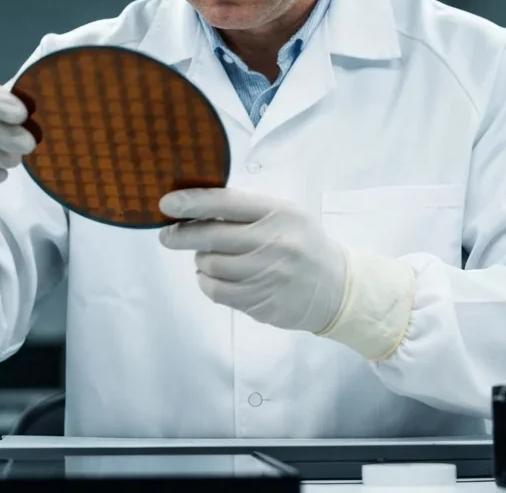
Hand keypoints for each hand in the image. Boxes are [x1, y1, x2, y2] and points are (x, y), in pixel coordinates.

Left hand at [158, 189, 347, 333]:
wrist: (338, 288)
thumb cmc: (303, 245)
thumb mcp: (285, 215)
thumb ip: (247, 210)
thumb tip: (196, 208)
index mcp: (278, 213)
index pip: (226, 203)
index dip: (192, 203)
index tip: (167, 203)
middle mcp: (273, 242)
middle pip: (211, 236)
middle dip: (181, 235)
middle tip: (167, 236)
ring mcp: (267, 274)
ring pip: (210, 265)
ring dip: (201, 261)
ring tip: (209, 258)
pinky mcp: (261, 301)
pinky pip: (217, 291)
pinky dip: (207, 282)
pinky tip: (213, 277)